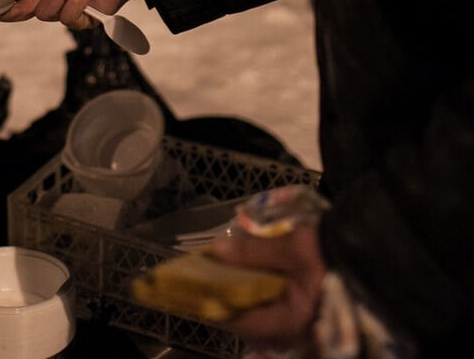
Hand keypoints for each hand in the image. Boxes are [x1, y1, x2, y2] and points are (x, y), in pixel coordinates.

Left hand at [208, 224, 326, 351]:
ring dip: (254, 302)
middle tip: (220, 280)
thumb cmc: (332, 251)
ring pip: (270, 321)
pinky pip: (285, 314)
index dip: (218, 304)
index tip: (203, 285)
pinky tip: (265, 281)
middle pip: (256, 326)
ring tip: (239, 278)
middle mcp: (301, 332)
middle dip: (236, 304)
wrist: (377, 249)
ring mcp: (311, 327)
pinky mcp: (318, 316)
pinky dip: (271, 300)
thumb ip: (252, 253)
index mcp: (292, 320)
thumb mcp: (290, 247)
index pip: (242, 323)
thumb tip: (216, 251)